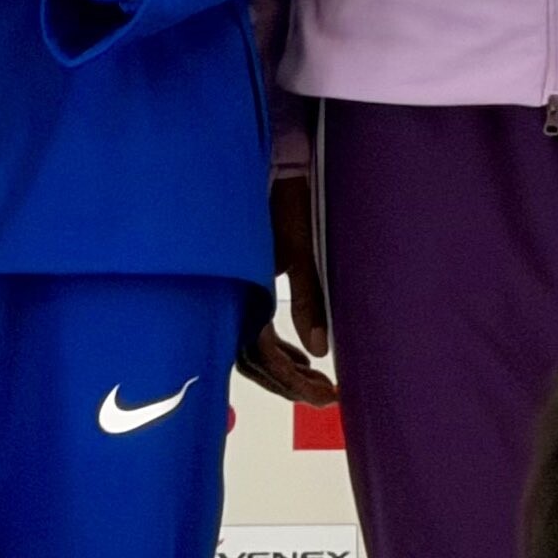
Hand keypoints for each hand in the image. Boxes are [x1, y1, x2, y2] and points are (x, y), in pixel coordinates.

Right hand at [236, 171, 336, 406]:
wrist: (271, 161)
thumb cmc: (286, 200)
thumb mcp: (300, 248)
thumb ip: (309, 297)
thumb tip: (320, 350)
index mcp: (243, 290)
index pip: (261, 353)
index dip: (291, 381)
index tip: (325, 395)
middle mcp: (231, 296)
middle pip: (251, 360)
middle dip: (287, 383)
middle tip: (325, 396)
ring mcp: (233, 291)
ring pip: (249, 347)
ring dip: (281, 368)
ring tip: (315, 381)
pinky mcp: (241, 283)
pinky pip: (251, 328)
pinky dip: (274, 347)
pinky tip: (296, 352)